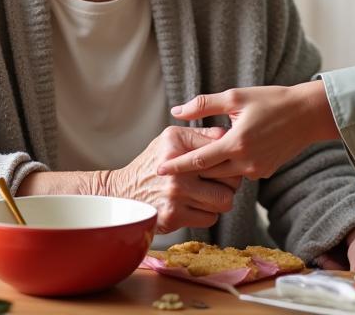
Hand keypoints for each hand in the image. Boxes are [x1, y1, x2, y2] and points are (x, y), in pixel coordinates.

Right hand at [106, 126, 243, 233]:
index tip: (229, 161)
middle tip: (223, 180)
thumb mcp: (171, 138)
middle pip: (230, 179)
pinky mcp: (174, 217)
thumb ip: (200, 135)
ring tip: (210, 193)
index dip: (232, 157)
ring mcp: (176, 195)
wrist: (123, 192)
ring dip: (220, 199)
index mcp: (177, 144)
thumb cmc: (153, 163)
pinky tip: (196, 205)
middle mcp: (177, 169)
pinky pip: (210, 218)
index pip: (223, 150)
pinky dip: (208, 214)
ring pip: (224, 201)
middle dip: (231, 181)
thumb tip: (228, 134)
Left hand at [157, 82, 338, 180]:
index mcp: (237, 142)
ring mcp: (257, 170)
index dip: (177, 166)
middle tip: (170, 165)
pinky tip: (225, 154)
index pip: (199, 160)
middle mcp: (246, 162)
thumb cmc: (271, 100)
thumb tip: (176, 111)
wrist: (307, 114)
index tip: (158, 170)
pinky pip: (240, 173)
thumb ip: (204, 105)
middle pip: (209, 172)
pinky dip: (229, 167)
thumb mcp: (236, 97)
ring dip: (210, 169)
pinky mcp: (265, 172)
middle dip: (190, 170)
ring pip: (224, 176)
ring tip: (194, 160)